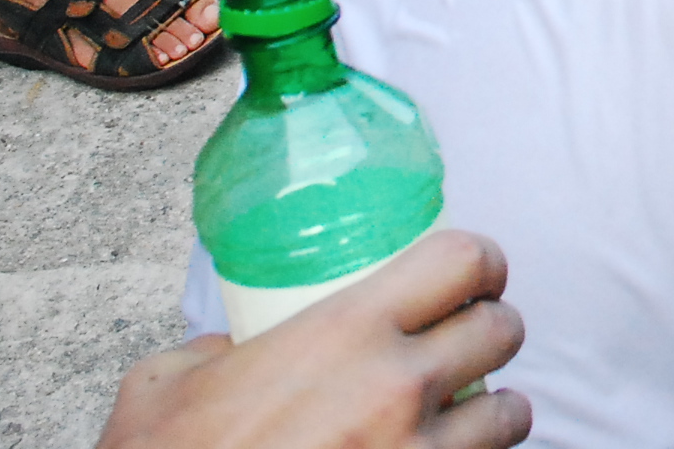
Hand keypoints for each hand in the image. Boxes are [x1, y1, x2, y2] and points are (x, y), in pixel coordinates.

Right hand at [96, 231, 528, 448]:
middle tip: (463, 342)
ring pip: (510, 413)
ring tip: (465, 413)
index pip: (463, 261)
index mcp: (343, 332)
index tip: (471, 275)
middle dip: (489, 330)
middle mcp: (397, 388)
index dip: (478, 262)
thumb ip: (210, 352)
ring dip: (494, 409)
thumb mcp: (163, 388)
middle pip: (503, 329)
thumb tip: (229, 350)